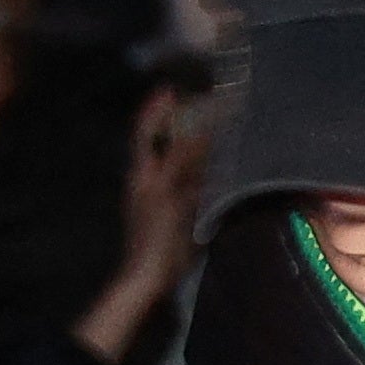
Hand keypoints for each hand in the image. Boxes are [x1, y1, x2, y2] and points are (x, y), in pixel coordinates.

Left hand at [73, 87, 210, 364]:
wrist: (148, 277)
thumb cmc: (156, 236)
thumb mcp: (169, 194)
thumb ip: (183, 161)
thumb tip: (200, 130)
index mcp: (144, 173)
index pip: (146, 132)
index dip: (155, 109)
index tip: (170, 87)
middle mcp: (150, 180)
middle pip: (162, 143)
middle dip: (177, 122)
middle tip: (200, 102)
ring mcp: (162, 196)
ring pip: (177, 161)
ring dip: (194, 143)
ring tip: (217, 126)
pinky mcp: (176, 211)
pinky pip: (191, 180)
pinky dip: (203, 167)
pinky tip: (221, 164)